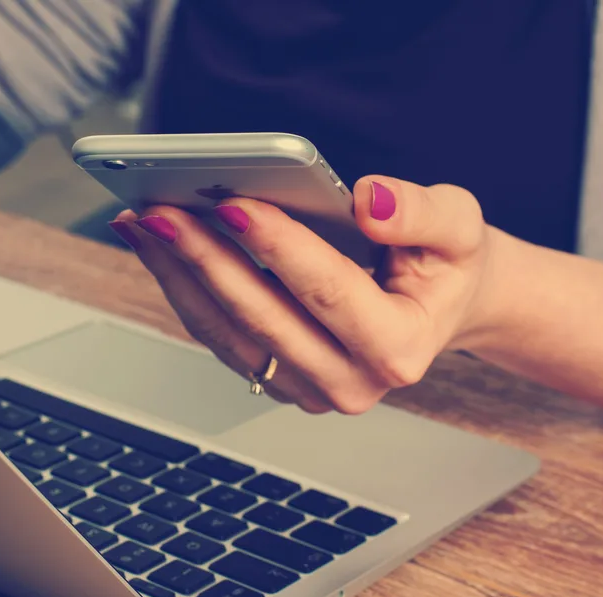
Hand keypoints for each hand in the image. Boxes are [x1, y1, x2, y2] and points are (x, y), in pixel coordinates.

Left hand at [109, 177, 497, 413]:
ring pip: (226, 332)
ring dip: (179, 275)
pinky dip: (183, 288)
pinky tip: (158, 246)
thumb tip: (369, 202)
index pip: (328, 292)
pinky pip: (218, 336)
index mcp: (399, 348)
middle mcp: (349, 383)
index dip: (278, 247)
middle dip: (206, 259)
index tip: (233, 203)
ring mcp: (307, 388)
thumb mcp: (459, 228)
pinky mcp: (276, 378)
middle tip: (161, 210)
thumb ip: (422, 213)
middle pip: (262, 317)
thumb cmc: (445, 266)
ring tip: (144, 222)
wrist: (436, 307)